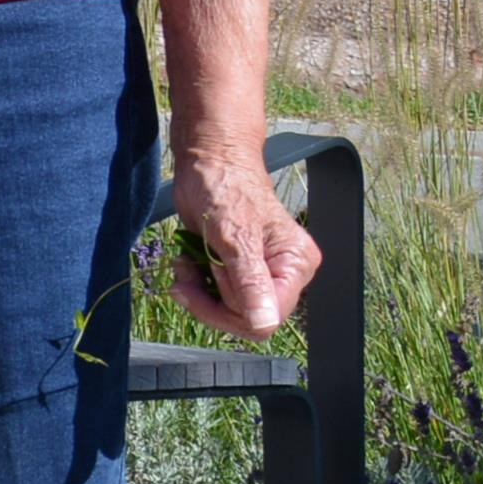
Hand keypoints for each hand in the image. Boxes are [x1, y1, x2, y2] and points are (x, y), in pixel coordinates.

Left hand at [162, 144, 321, 338]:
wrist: (207, 160)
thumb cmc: (225, 187)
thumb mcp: (235, 236)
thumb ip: (250, 281)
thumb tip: (264, 323)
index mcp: (296, 266)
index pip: (269, 318)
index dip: (231, 312)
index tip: (201, 287)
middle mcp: (284, 274)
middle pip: (246, 318)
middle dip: (210, 301)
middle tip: (187, 271)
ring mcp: (259, 273)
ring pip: (228, 310)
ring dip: (199, 292)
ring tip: (186, 264)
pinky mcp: (236, 270)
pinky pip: (216, 296)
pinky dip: (196, 284)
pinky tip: (188, 263)